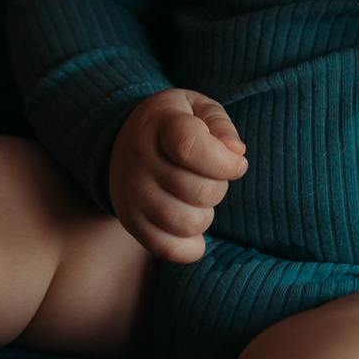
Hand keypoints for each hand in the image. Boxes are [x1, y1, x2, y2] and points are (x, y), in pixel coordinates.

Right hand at [109, 89, 248, 263]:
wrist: (121, 140)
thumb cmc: (171, 125)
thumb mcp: (196, 108)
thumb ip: (220, 124)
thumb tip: (236, 153)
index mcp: (160, 124)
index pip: (191, 147)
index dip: (224, 162)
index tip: (237, 163)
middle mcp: (140, 160)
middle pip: (200, 191)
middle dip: (219, 186)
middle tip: (209, 177)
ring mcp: (132, 194)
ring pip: (189, 223)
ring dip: (206, 214)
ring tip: (196, 198)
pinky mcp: (131, 222)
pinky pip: (169, 250)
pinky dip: (191, 246)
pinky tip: (191, 222)